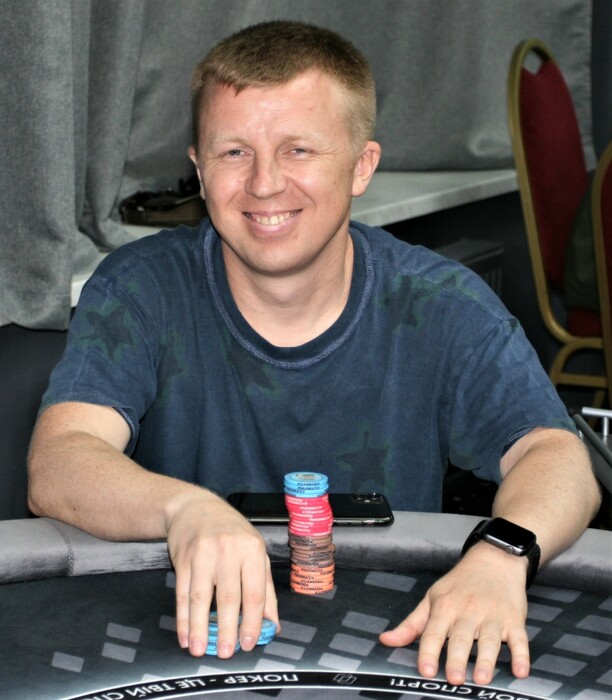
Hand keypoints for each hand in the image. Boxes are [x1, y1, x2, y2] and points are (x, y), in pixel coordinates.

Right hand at [166, 489, 278, 657]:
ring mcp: (203, 555)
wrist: (194, 507)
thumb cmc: (231, 531)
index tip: (249, 643)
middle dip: (227, 628)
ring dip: (199, 627)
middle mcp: (228, 551)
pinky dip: (183, 618)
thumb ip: (265, 588)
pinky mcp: (183, 560)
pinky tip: (185, 635)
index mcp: (252, 550)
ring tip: (200, 650)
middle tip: (227, 653)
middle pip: (228, 597)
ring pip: (201, 597)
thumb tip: (272, 624)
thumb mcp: (255, 551)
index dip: (252, 621)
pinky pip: (182, 593)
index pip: (254, 592)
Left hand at [379, 543, 529, 685]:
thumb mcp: (432, 598)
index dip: (429, 651)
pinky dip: (522, 656)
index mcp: (445, 607)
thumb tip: (386, 641)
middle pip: (462, 637)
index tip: (426, 670)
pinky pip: (520, 639)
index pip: (434, 631)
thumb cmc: (459, 584)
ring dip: (487, 659)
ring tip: (482, 678)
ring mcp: (493, 615)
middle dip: (458, 658)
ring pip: (490, 639)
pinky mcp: (514, 619)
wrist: (493, 560)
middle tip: (454, 679)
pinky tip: (521, 672)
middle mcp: (469, 611)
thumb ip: (411, 624)